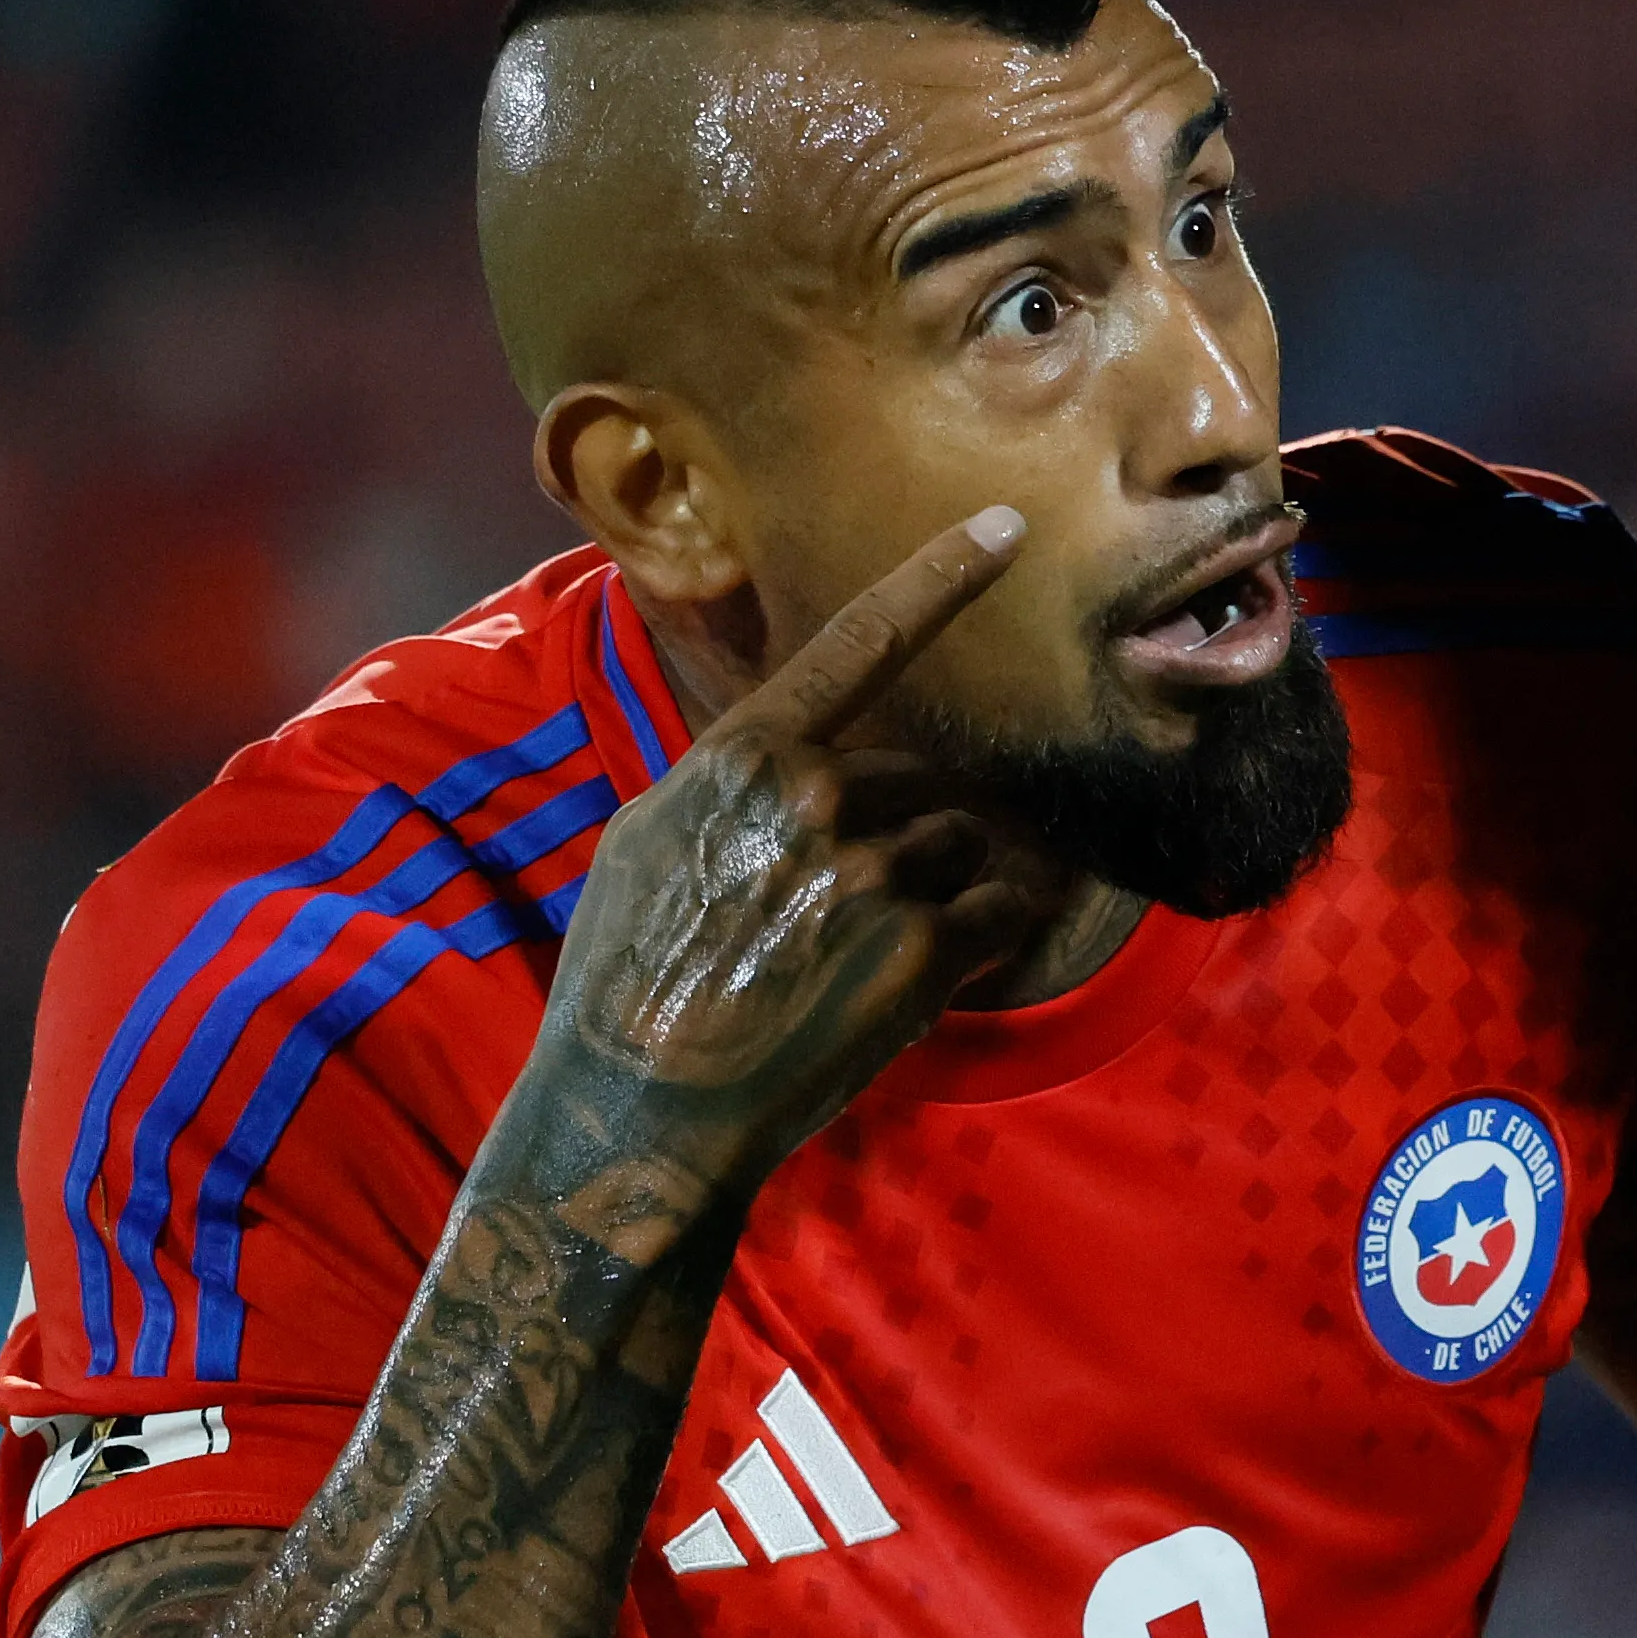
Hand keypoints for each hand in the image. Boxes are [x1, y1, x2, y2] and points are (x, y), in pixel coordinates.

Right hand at [540, 510, 1053, 1185]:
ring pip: (962, 848)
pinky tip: (909, 983)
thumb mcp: (648, 840)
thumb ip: (732, 779)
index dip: (942, 577)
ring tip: (847, 962)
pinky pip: (1001, 914)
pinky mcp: (925, 954)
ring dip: (935, 893)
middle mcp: (817, 800)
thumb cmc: (630, 975)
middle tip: (819, 925)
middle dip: (895, 838)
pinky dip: (982, 940)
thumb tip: (792, 750)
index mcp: (744, 759)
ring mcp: (875, 876)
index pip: (861, 642)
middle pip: (918, 785)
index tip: (1006, 527)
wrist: (643, 1110)